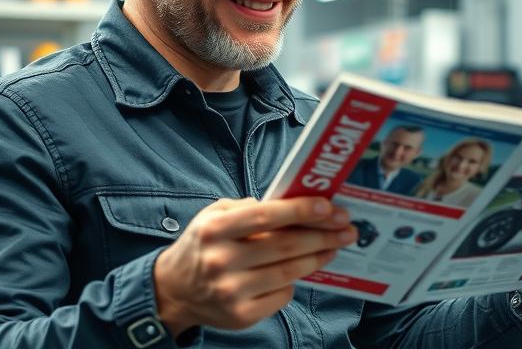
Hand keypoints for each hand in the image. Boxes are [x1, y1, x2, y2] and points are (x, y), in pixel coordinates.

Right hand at [153, 196, 356, 334]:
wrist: (174, 291)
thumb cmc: (203, 246)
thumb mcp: (213, 216)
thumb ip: (247, 208)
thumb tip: (292, 207)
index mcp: (214, 230)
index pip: (265, 216)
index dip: (299, 210)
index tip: (328, 207)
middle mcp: (221, 260)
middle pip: (284, 246)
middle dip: (322, 235)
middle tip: (346, 227)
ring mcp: (231, 291)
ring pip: (288, 272)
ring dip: (318, 258)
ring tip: (334, 246)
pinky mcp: (241, 315)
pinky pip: (281, 296)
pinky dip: (295, 282)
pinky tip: (302, 270)